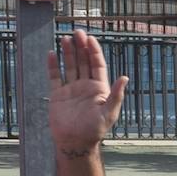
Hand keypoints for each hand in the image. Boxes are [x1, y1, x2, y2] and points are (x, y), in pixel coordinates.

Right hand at [47, 31, 126, 154]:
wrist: (75, 142)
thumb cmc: (94, 131)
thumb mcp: (108, 113)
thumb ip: (116, 95)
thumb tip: (125, 78)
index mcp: (99, 90)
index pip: (97, 65)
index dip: (94, 51)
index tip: (89, 39)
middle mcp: (86, 87)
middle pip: (83, 62)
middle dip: (81, 47)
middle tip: (77, 33)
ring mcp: (71, 90)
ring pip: (70, 66)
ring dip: (68, 52)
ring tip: (65, 39)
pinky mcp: (58, 94)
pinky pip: (55, 76)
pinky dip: (53, 65)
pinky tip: (52, 53)